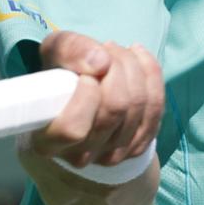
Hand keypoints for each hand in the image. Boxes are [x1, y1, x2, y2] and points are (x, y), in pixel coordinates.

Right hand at [16, 30, 164, 204]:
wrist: (77, 98)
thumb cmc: (59, 76)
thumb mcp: (53, 52)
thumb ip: (70, 50)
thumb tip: (101, 62)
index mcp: (47, 140)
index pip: (74, 128)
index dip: (86, 96)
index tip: (85, 74)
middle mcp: (79, 155)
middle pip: (115, 109)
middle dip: (116, 66)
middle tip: (106, 48)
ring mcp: (110, 156)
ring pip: (138, 105)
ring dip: (133, 66)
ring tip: (116, 52)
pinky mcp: (136, 148)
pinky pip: (156, 107)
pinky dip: (151, 75)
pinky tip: (138, 58)